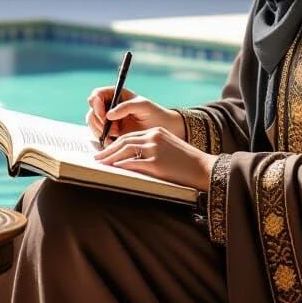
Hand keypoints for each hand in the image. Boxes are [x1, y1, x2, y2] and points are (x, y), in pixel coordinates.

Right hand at [86, 87, 184, 144]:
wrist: (162, 130)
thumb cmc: (154, 113)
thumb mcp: (142, 106)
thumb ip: (126, 107)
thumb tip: (108, 115)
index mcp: (116, 95)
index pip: (97, 95)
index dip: (96, 103)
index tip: (104, 114)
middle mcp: (110, 107)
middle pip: (92, 110)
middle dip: (98, 121)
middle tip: (111, 129)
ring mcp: (108, 121)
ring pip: (92, 124)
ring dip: (100, 130)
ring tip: (116, 134)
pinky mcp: (110, 134)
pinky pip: (98, 136)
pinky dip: (103, 139)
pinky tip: (115, 141)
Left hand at [93, 127, 215, 190]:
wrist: (204, 168)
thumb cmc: (187, 162)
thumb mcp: (169, 148)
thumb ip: (152, 149)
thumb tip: (132, 159)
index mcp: (156, 132)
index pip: (130, 136)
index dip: (115, 143)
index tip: (106, 150)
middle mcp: (154, 137)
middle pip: (124, 141)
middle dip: (108, 150)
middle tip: (97, 158)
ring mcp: (154, 149)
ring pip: (125, 151)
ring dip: (110, 158)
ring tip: (100, 165)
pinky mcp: (155, 163)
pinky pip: (132, 164)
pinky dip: (121, 166)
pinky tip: (113, 170)